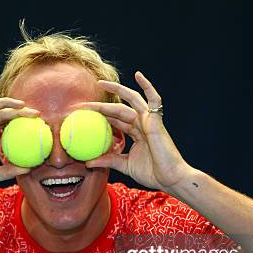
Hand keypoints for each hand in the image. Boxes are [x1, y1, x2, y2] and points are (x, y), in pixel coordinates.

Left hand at [75, 71, 192, 192]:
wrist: (170, 178)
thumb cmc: (152, 173)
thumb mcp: (124, 165)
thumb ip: (108, 160)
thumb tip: (87, 162)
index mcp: (135, 133)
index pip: (114, 121)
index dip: (99, 117)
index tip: (82, 115)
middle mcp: (141, 124)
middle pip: (117, 110)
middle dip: (100, 106)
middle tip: (82, 104)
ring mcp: (149, 120)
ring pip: (130, 100)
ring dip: (116, 91)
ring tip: (100, 83)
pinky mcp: (156, 120)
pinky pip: (154, 99)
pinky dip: (148, 86)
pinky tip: (138, 75)